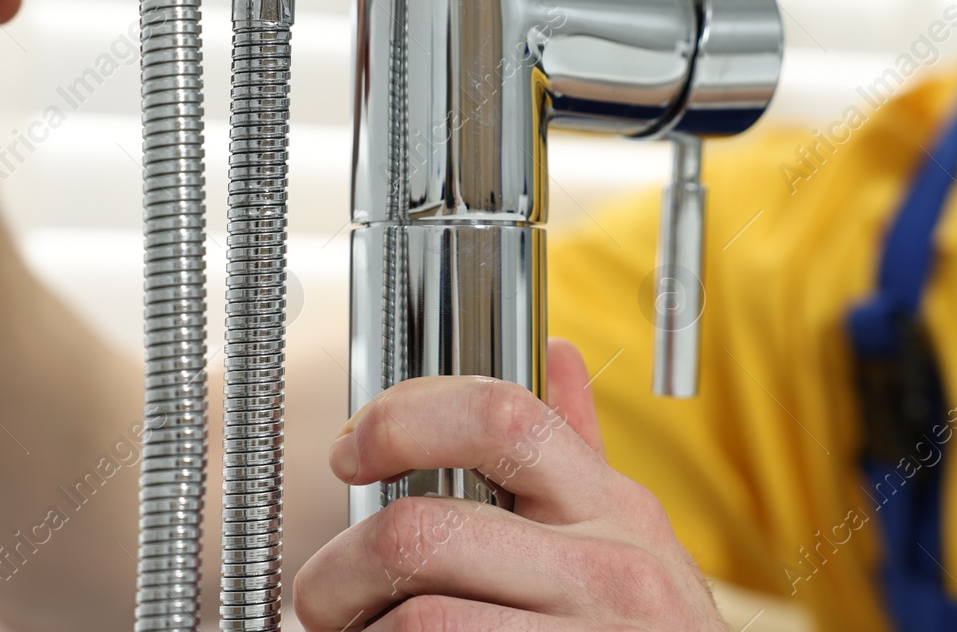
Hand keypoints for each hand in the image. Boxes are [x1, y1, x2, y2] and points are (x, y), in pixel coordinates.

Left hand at [293, 338, 728, 630]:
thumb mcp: (634, 542)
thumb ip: (580, 452)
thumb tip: (555, 352)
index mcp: (614, 506)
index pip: (499, 416)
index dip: (403, 418)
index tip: (352, 450)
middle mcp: (608, 570)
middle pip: (424, 533)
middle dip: (339, 568)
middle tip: (322, 594)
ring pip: (417, 621)